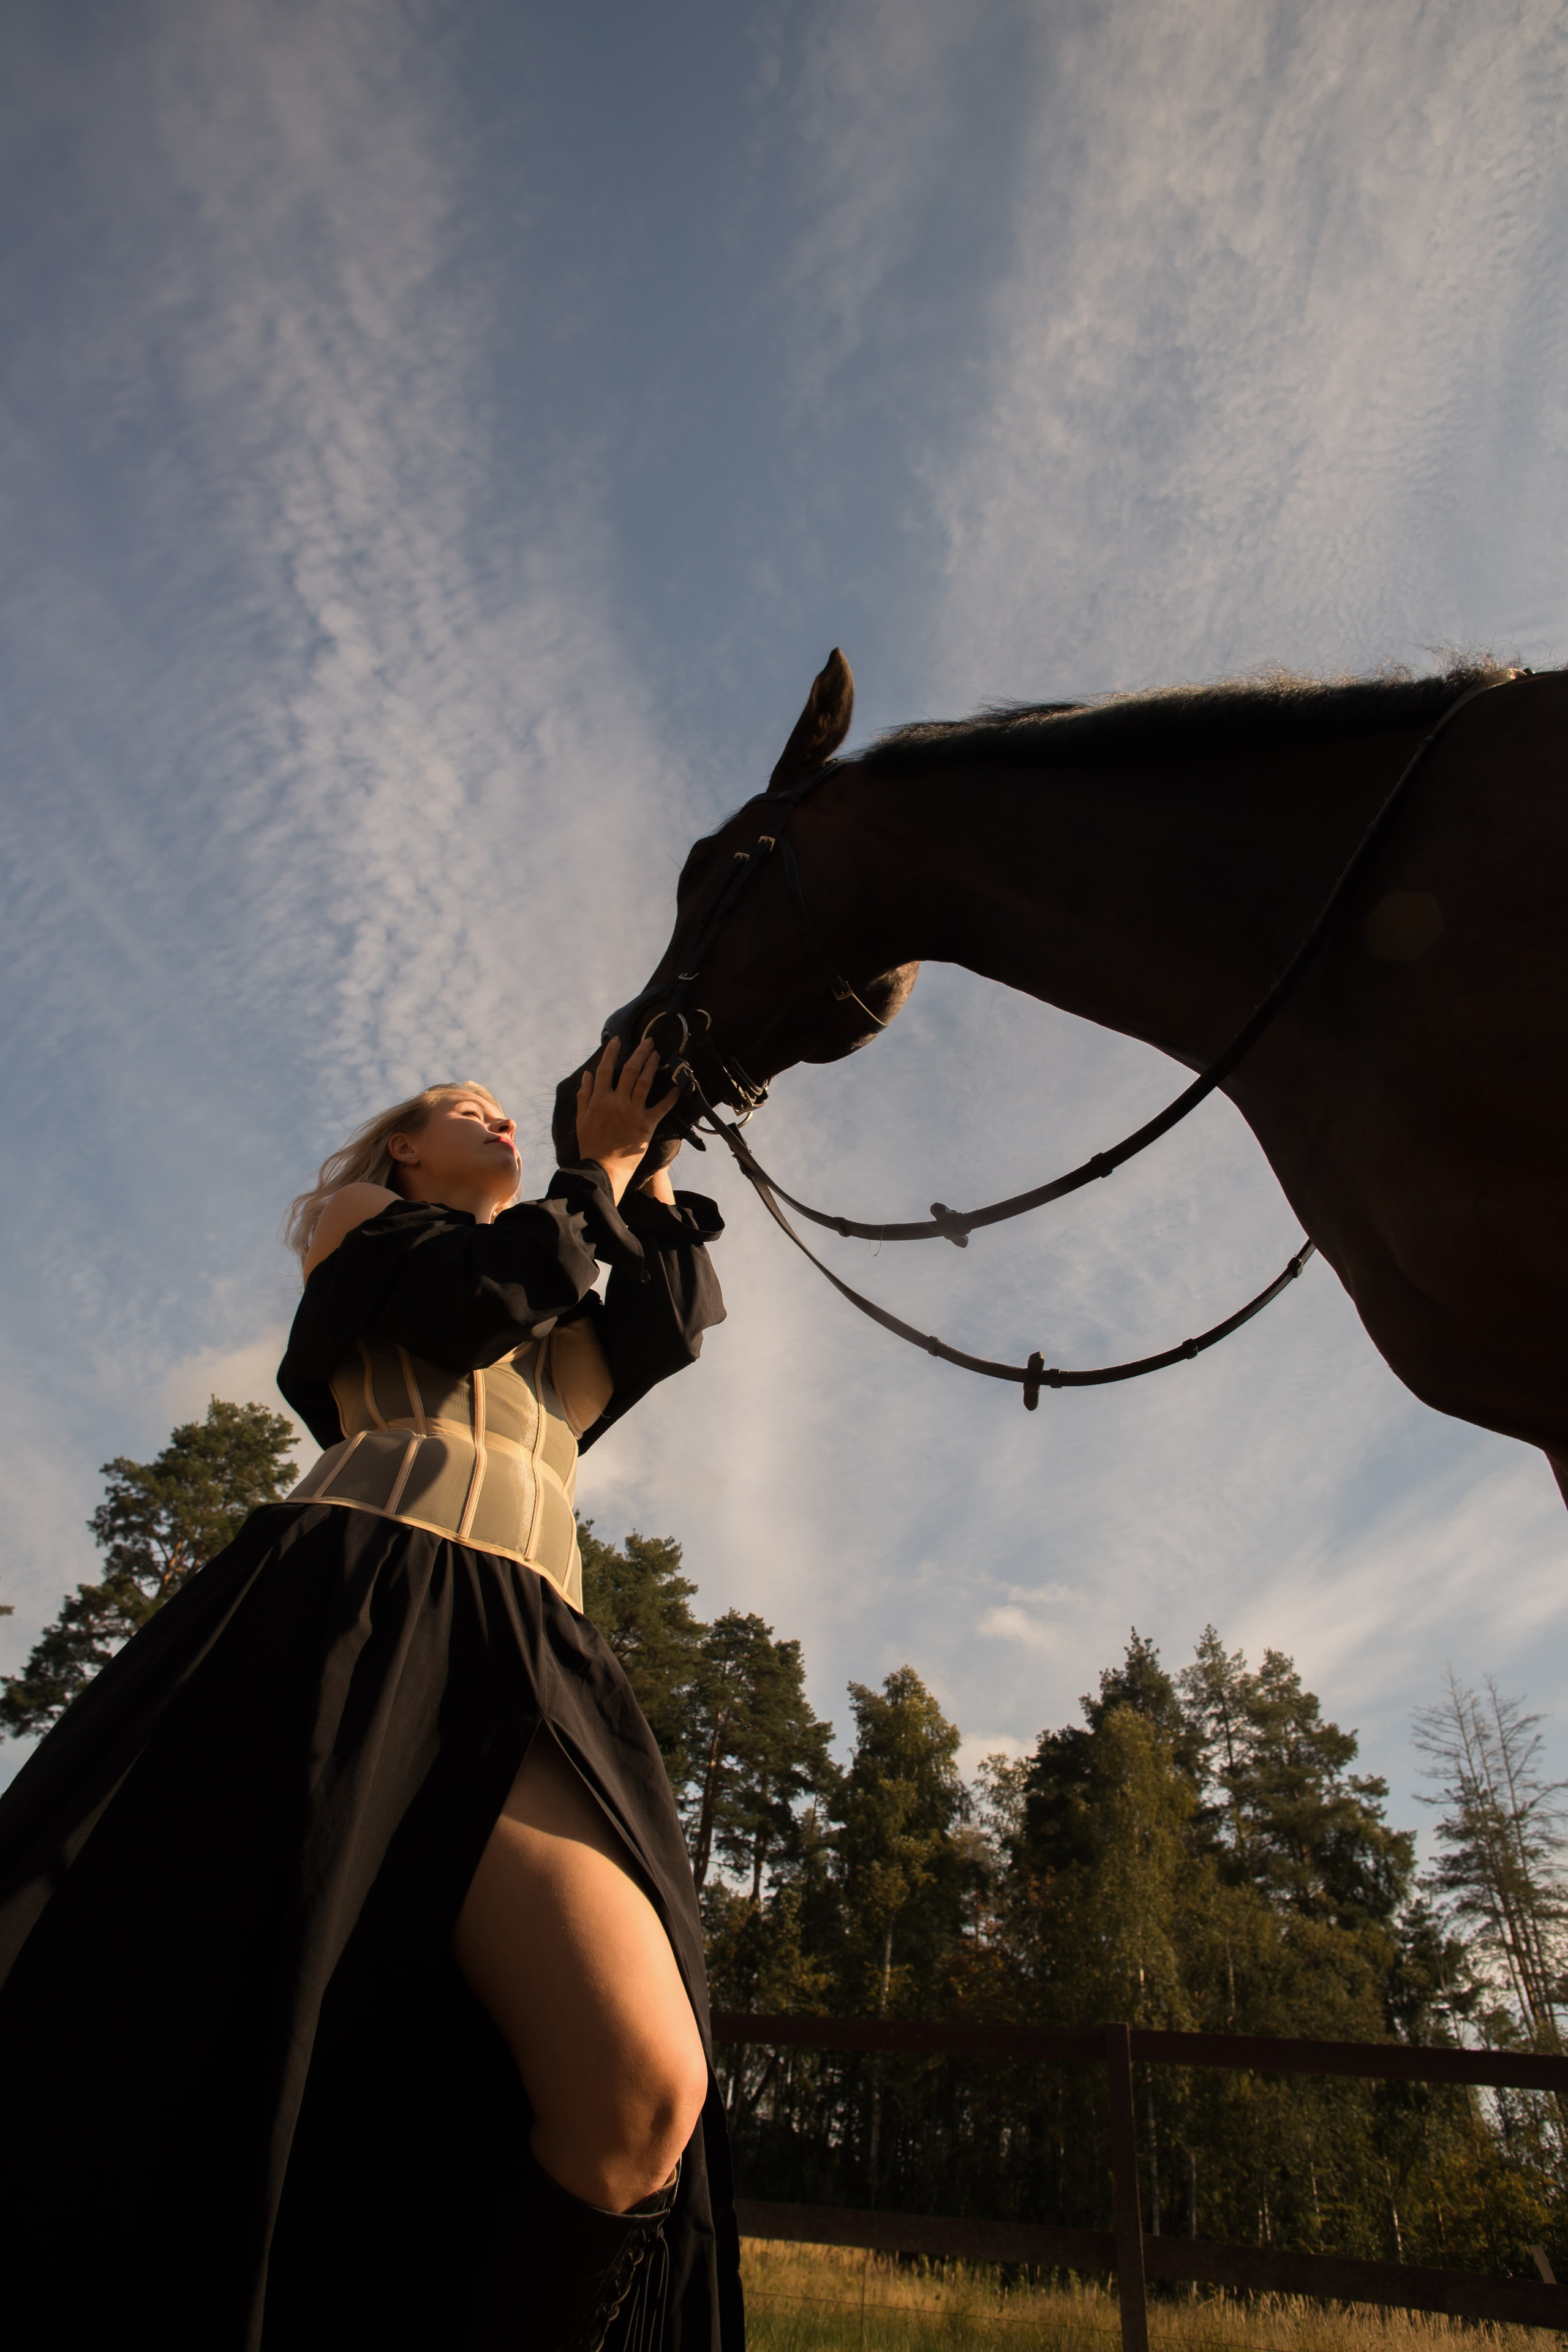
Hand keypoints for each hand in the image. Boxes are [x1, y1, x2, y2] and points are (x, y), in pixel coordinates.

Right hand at [574, 1039, 679, 1203]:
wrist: (603, 1169)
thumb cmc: (591, 1146)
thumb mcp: (581, 1119)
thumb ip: (584, 1095)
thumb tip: (587, 1075)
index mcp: (599, 1100)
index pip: (605, 1070)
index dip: (611, 1053)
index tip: (617, 1040)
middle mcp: (617, 1102)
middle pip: (629, 1070)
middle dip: (639, 1053)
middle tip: (648, 1041)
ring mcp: (633, 1113)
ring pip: (644, 1082)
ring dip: (652, 1066)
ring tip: (658, 1054)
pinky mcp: (646, 1125)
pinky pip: (661, 1107)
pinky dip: (671, 1097)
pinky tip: (677, 1086)